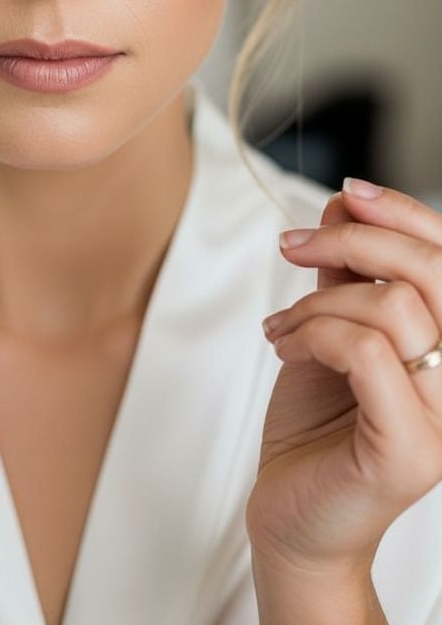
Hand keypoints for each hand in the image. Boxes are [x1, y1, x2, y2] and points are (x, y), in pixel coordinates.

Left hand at [246, 179, 441, 575]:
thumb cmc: (314, 426)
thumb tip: (345, 204)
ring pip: (393, 308)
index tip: (348, 193)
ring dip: (316, 303)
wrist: (291, 516)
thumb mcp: (328, 328)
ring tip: (282, 328)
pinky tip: (284, 348)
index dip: (404, 212)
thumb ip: (344, 274)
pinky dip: (314, 334)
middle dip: (353, 242)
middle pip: (432, 272)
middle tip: (291, 247)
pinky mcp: (411, 450)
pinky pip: (367, 353)